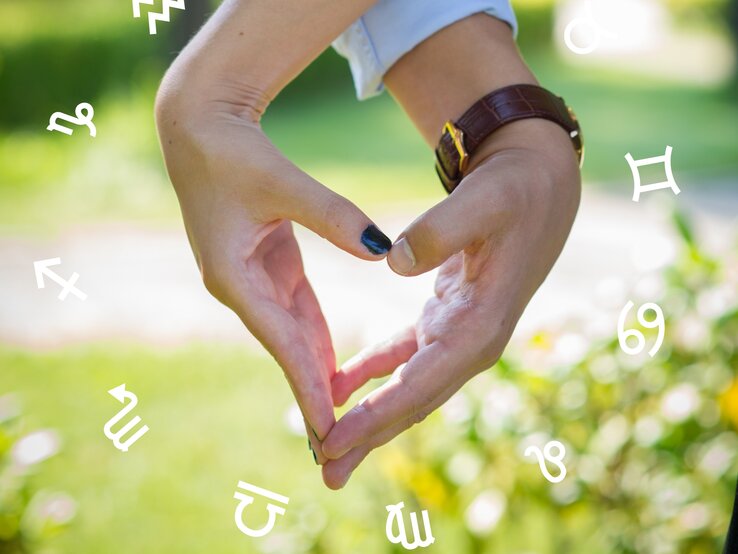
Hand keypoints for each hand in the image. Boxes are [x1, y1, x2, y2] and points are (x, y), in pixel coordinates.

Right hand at [155, 89, 391, 448]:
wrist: (201, 128)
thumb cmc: (232, 153)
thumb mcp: (282, 182)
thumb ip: (331, 216)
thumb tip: (381, 250)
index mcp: (233, 276)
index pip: (281, 341)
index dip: (307, 383)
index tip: (329, 426)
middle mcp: (239, 286)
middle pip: (285, 349)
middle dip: (310, 394)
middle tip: (336, 445)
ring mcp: (251, 277)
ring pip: (291, 334)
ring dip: (314, 372)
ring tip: (338, 418)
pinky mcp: (264, 263)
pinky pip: (296, 309)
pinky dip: (315, 337)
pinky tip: (335, 364)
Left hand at [320, 119, 580, 487]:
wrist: (539, 187)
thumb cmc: (515, 193)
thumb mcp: (483, 202)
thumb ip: (442, 229)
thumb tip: (392, 258)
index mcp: (480, 326)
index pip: (420, 384)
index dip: (376, 416)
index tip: (334, 441)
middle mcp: (471, 342)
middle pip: (413, 402)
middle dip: (369, 437)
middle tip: (327, 473)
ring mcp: (460, 334)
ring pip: (407, 387)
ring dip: (369, 417)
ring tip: (330, 450)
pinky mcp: (447, 319)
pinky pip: (403, 356)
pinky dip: (372, 372)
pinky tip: (342, 387)